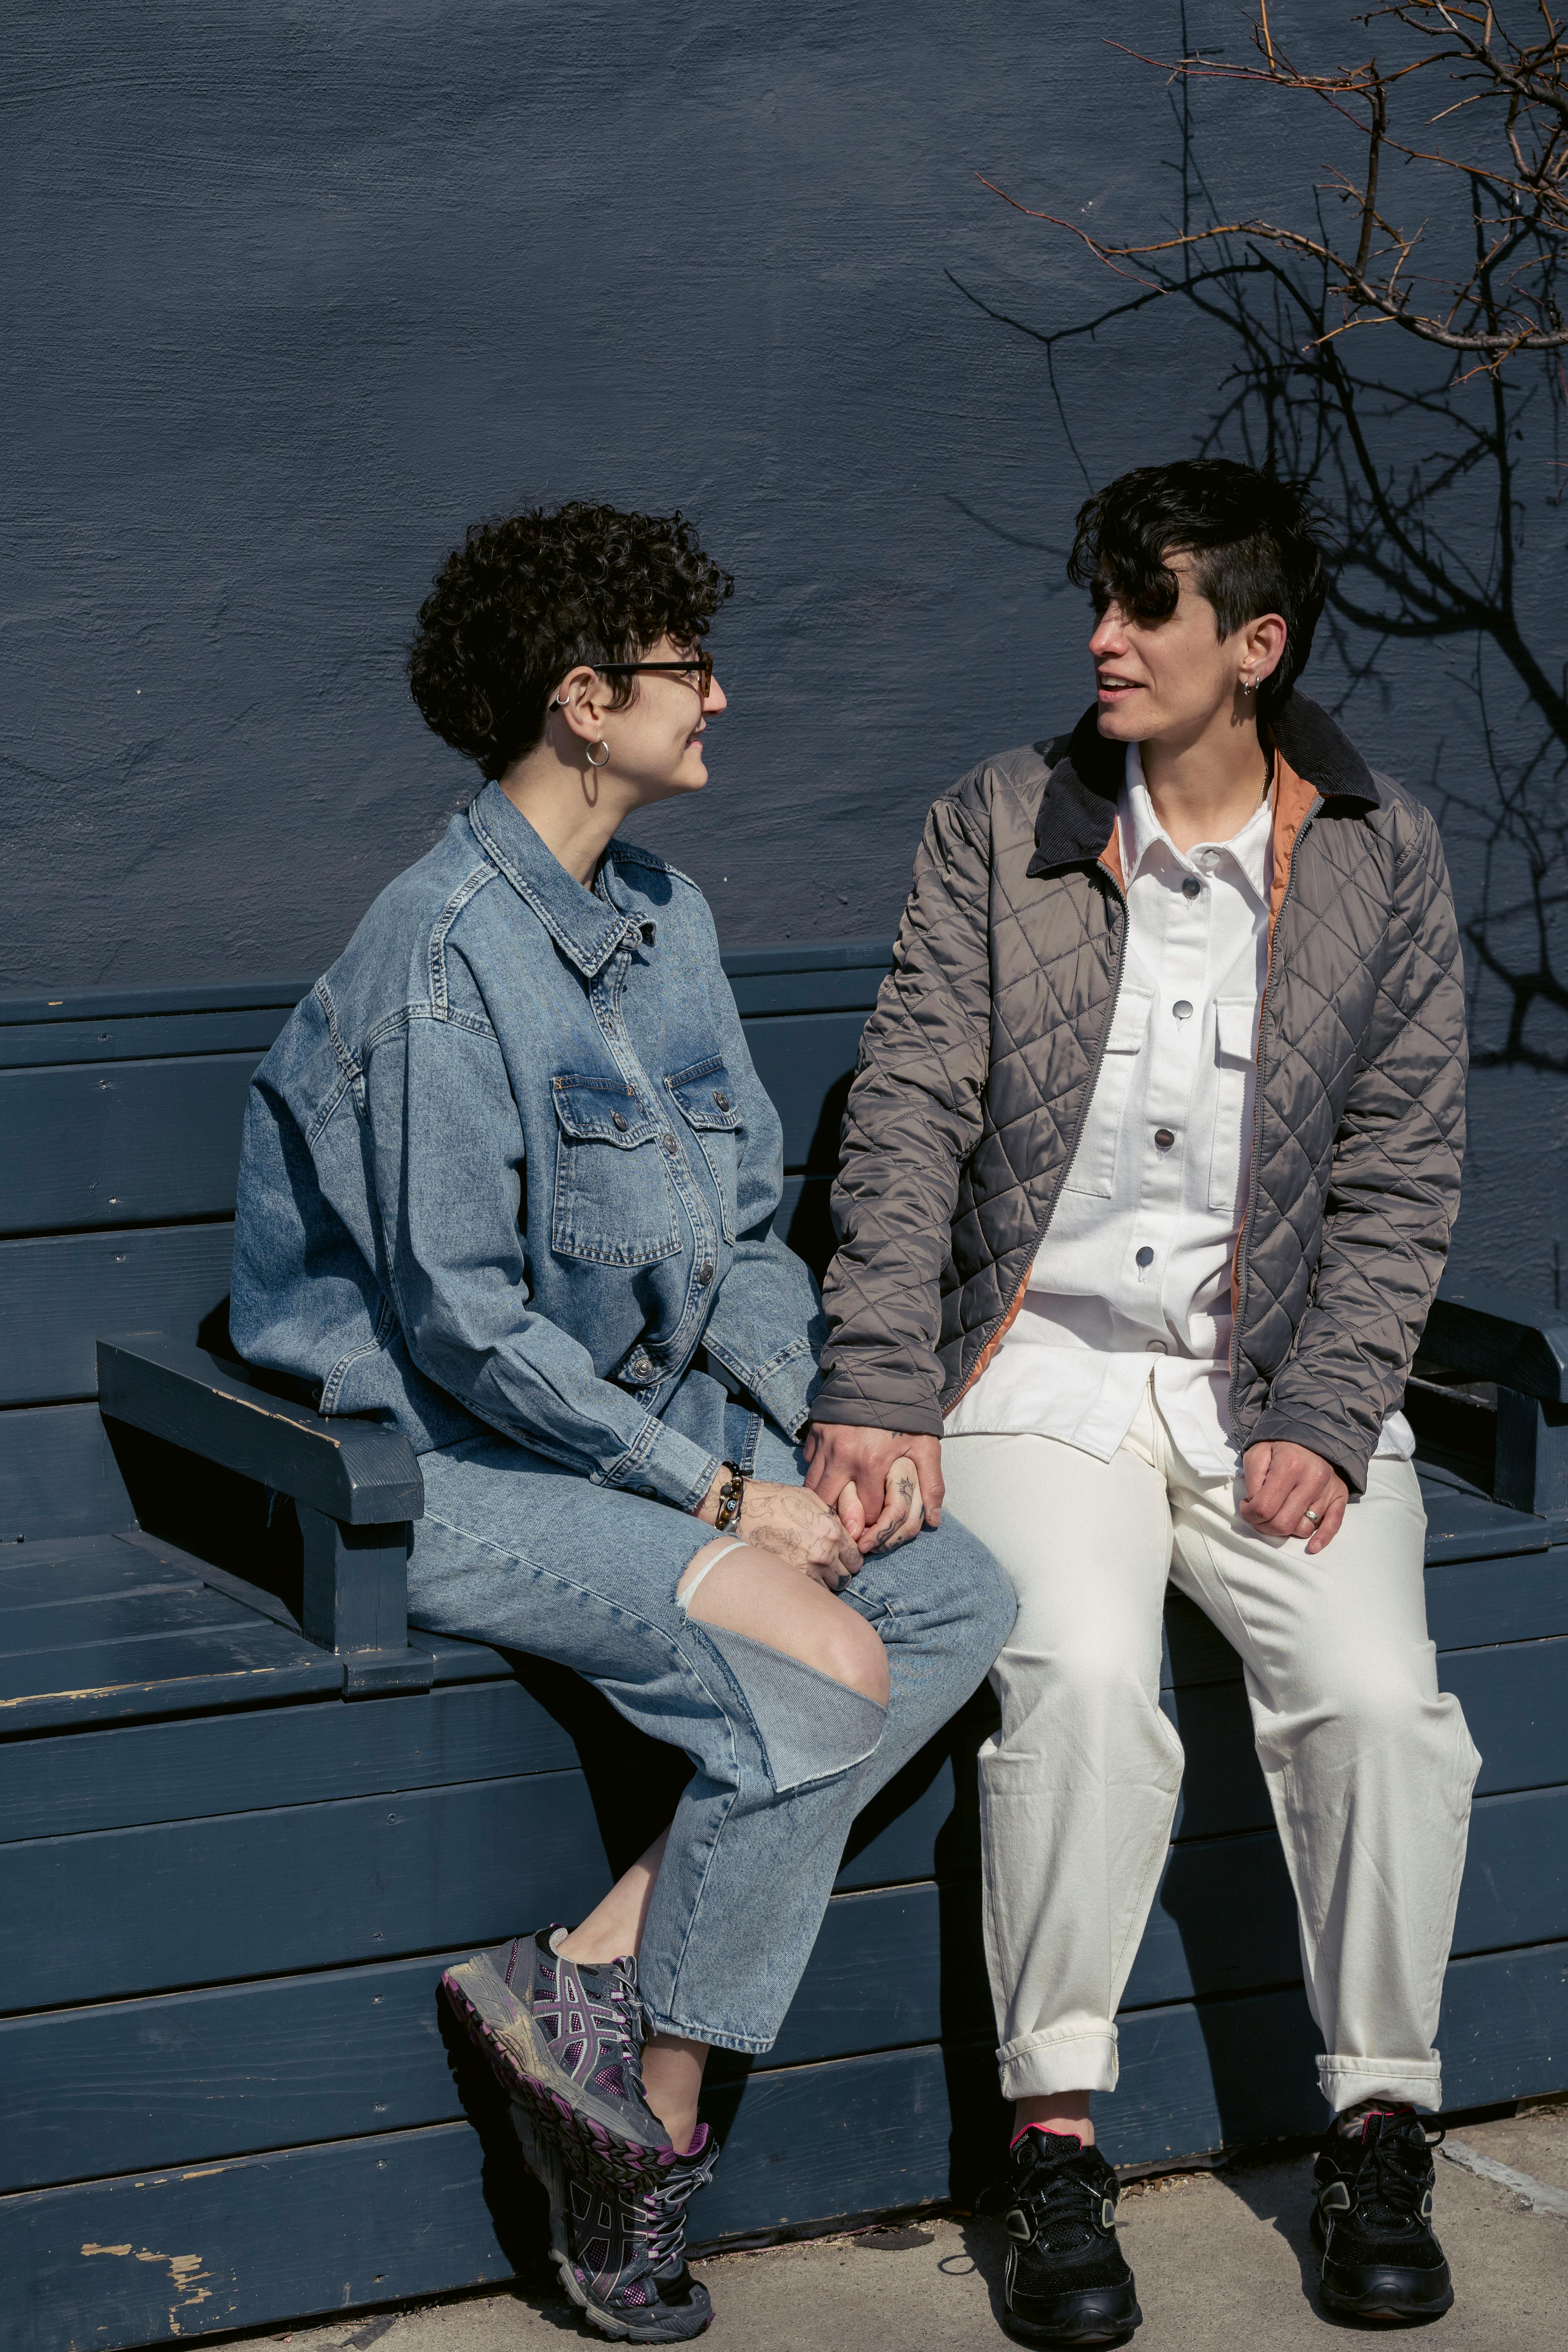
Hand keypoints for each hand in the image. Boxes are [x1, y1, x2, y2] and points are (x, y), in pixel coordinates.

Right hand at [695, 1473, 862, 1589]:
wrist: (744, 1511)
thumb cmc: (777, 1500)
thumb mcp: (812, 1499)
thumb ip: (833, 1518)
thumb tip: (845, 1531)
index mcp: (832, 1532)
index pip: (856, 1558)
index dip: (851, 1558)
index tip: (844, 1557)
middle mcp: (824, 1554)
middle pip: (845, 1578)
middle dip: (840, 1572)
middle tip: (829, 1566)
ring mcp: (806, 1570)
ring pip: (829, 1590)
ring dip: (825, 1583)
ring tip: (813, 1573)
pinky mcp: (789, 1580)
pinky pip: (810, 1593)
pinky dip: (809, 1589)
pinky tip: (801, 1578)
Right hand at [804, 1423, 944, 1551]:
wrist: (883, 1373)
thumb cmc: (907, 1414)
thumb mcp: (926, 1446)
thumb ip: (932, 1484)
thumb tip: (933, 1520)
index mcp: (871, 1463)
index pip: (866, 1511)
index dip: (874, 1519)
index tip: (879, 1517)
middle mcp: (842, 1456)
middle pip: (830, 1504)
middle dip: (840, 1517)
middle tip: (851, 1520)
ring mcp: (824, 1444)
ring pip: (812, 1487)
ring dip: (825, 1498)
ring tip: (838, 1502)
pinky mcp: (814, 1432)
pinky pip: (808, 1463)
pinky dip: (817, 1471)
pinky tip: (831, 1472)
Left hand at [1240, 1442, 1348, 1554]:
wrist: (1314, 1433)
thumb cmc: (1280, 1446)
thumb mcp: (1257, 1453)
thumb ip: (1252, 1480)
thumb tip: (1254, 1505)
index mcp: (1289, 1466)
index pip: (1264, 1508)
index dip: (1249, 1514)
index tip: (1247, 1506)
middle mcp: (1312, 1480)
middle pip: (1284, 1523)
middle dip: (1264, 1526)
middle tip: (1259, 1516)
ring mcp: (1328, 1490)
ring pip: (1304, 1528)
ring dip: (1287, 1529)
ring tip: (1279, 1514)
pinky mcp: (1340, 1496)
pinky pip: (1334, 1525)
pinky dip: (1322, 1539)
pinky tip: (1312, 1547)